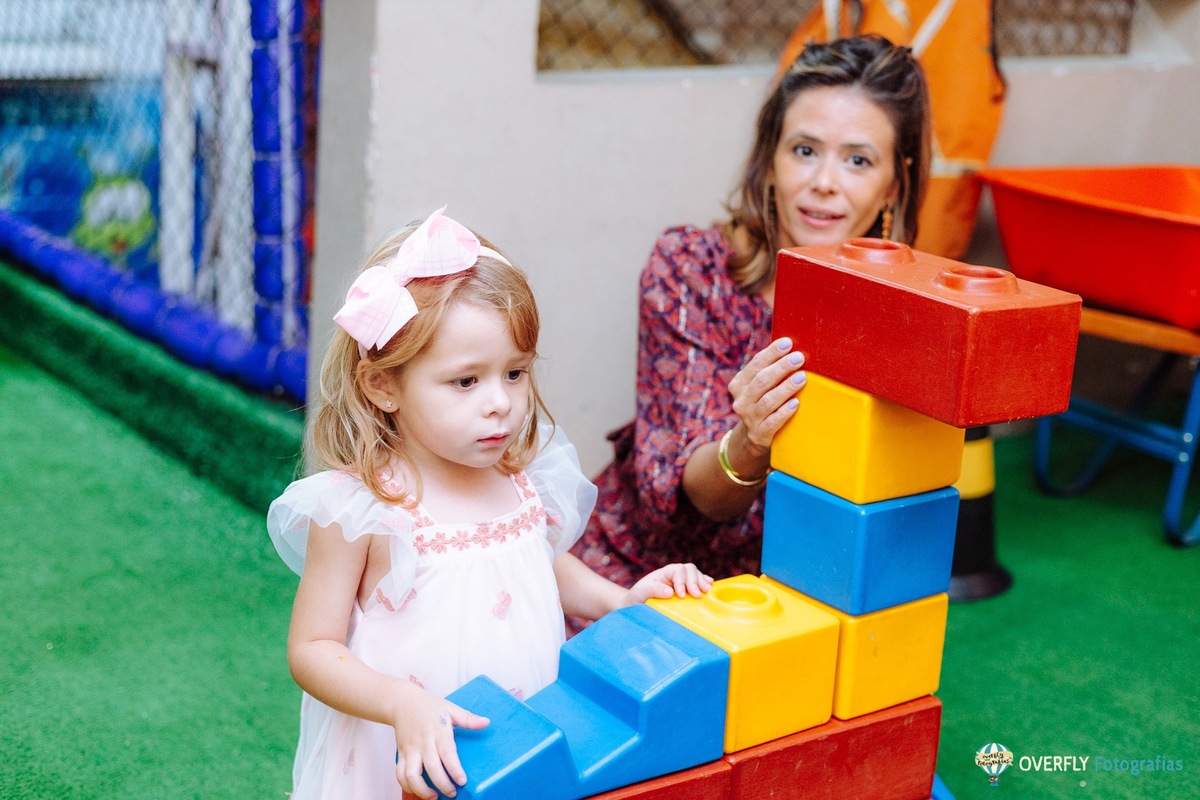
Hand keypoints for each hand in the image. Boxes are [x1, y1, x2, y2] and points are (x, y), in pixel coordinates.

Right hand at [392, 691, 489, 798]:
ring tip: (434, 797)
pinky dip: (407, 786)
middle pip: (431, 768)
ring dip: (421, 790)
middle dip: (442, 784)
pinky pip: (400, 774)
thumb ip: (468, 718)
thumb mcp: (450, 708)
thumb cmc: (429, 706)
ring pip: (411, 775)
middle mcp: (423, 742)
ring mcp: (410, 749)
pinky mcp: (401, 754)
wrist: (402, 702)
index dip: (454, 769)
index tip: (462, 781)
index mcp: (438, 731)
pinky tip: (418, 790)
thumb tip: (486, 723)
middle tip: (452, 793)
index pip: (447, 753)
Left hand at [624, 563, 713, 604]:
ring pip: (697, 575)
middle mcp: (676, 574)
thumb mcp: (642, 592)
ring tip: (707, 591)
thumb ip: (654, 590)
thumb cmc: (638, 596)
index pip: (678, 571)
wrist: (636, 603)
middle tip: (697, 595)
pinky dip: (705, 582)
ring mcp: (683, 581)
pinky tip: (710, 586)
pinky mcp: (687, 590)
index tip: (681, 595)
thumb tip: (670, 591)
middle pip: (690, 570)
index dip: (682, 581)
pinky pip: (699, 582)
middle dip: (695, 581)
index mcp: (665, 572)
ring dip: (702, 582)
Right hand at [727, 337, 806, 452]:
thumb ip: (769, 370)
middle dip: (781, 367)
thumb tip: (793, 348)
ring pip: (768, 401)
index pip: (756, 364)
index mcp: (739, 384)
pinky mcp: (760, 434)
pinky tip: (796, 403)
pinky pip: (773, 422)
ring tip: (802, 377)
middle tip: (799, 358)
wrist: (754, 436)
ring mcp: (749, 418)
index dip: (772, 353)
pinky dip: (785, 412)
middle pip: (762, 381)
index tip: (788, 343)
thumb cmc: (763, 402)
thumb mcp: (759, 386)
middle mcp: (741, 401)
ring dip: (786, 388)